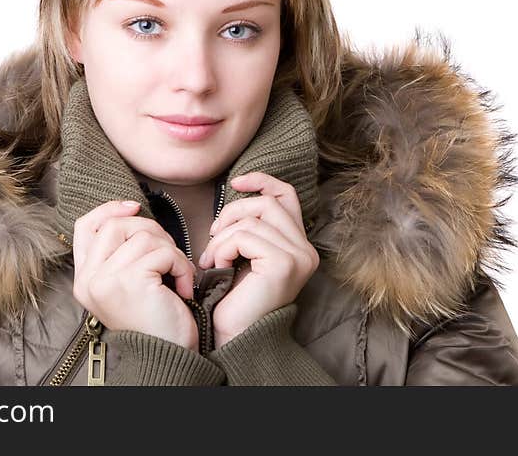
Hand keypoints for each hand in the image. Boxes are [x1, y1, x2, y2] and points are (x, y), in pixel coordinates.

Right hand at [71, 200, 199, 350]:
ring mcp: (106, 280)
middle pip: (115, 225)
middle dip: (150, 229)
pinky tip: (184, 287)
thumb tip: (132, 212)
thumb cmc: (155, 320)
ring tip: (178, 274)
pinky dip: (181, 264)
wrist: (167, 357)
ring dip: (171, 251)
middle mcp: (89, 279)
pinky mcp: (129, 281)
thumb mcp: (128, 284)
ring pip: (143, 236)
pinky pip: (162, 252)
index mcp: (85, 279)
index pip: (85, 227)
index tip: (134, 206)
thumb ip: (120, 254)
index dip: (109, 209)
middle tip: (168, 253)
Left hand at [198, 172, 319, 348]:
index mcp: (299, 245)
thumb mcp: (245, 254)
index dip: (262, 181)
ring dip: (222, 237)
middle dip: (233, 212)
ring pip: (252, 220)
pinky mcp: (283, 264)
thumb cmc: (235, 298)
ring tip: (212, 258)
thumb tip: (240, 189)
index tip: (236, 182)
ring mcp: (298, 256)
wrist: (235, 336)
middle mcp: (305, 250)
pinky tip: (217, 266)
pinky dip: (223, 248)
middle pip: (267, 203)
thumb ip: (251, 227)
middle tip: (213, 235)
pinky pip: (244, 237)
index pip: (286, 196)